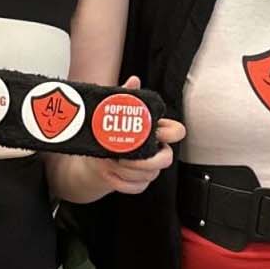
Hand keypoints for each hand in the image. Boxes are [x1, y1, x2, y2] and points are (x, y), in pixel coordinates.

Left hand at [81, 76, 184, 196]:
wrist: (93, 160)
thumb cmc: (107, 135)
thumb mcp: (112, 113)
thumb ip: (125, 98)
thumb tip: (133, 81)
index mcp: (155, 132)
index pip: (176, 132)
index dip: (170, 134)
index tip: (155, 133)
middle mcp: (157, 152)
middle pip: (167, 160)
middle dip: (144, 161)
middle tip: (124, 157)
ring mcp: (149, 170)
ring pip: (150, 176)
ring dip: (127, 171)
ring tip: (110, 163)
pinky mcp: (140, 183)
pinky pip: (138, 187)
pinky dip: (122, 183)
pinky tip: (110, 174)